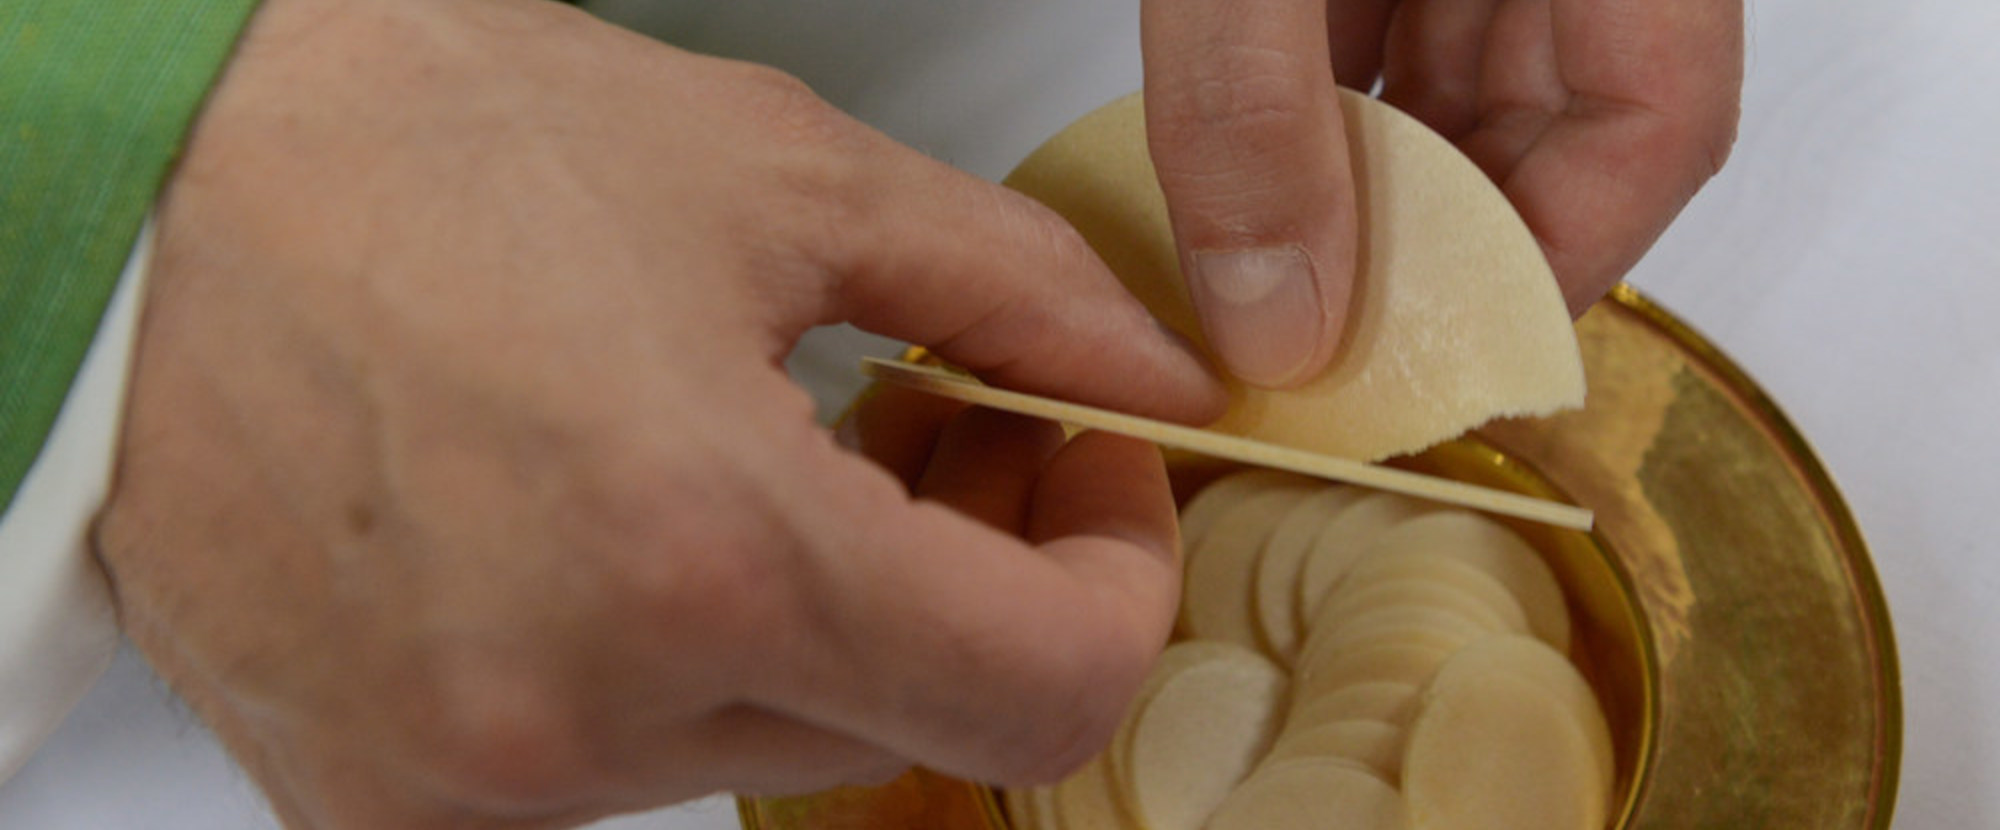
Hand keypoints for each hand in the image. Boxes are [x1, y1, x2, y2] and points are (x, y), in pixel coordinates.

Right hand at [94, 0, 1223, 825]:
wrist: (136, 194)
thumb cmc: (407, 148)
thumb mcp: (778, 171)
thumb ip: (1015, 290)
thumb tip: (1141, 377)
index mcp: (701, 548)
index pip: (1044, 695)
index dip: (1110, 584)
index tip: (1078, 480)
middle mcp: (576, 706)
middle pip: (914, 724)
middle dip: (966, 582)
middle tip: (929, 434)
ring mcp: (468, 780)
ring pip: (769, 741)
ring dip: (814, 617)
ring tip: (749, 452)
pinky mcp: (382, 797)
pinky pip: (620, 762)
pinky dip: (672, 660)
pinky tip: (630, 525)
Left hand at [1139, 0, 1742, 385]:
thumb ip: (1252, 102)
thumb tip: (1273, 321)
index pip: (1659, 121)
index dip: (1562, 261)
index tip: (1440, 363)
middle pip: (1559, 123)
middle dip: (1439, 244)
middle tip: (1330, 344)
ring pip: (1460, 85)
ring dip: (1366, 186)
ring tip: (1269, 275)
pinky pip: (1376, 29)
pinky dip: (1313, 108)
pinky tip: (1242, 173)